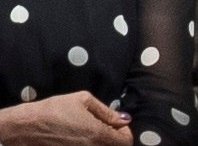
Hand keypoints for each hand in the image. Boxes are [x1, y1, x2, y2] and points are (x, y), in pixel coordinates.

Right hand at [0, 91, 133, 144]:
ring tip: (91, 132)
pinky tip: (80, 138)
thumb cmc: (54, 109)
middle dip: (114, 138)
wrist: (26, 126)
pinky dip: (90, 145)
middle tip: (105, 128)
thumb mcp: (84, 100)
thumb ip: (107, 112)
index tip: (116, 124)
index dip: (125, 132)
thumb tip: (125, 119)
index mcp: (97, 134)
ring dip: (102, 142)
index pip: (126, 142)